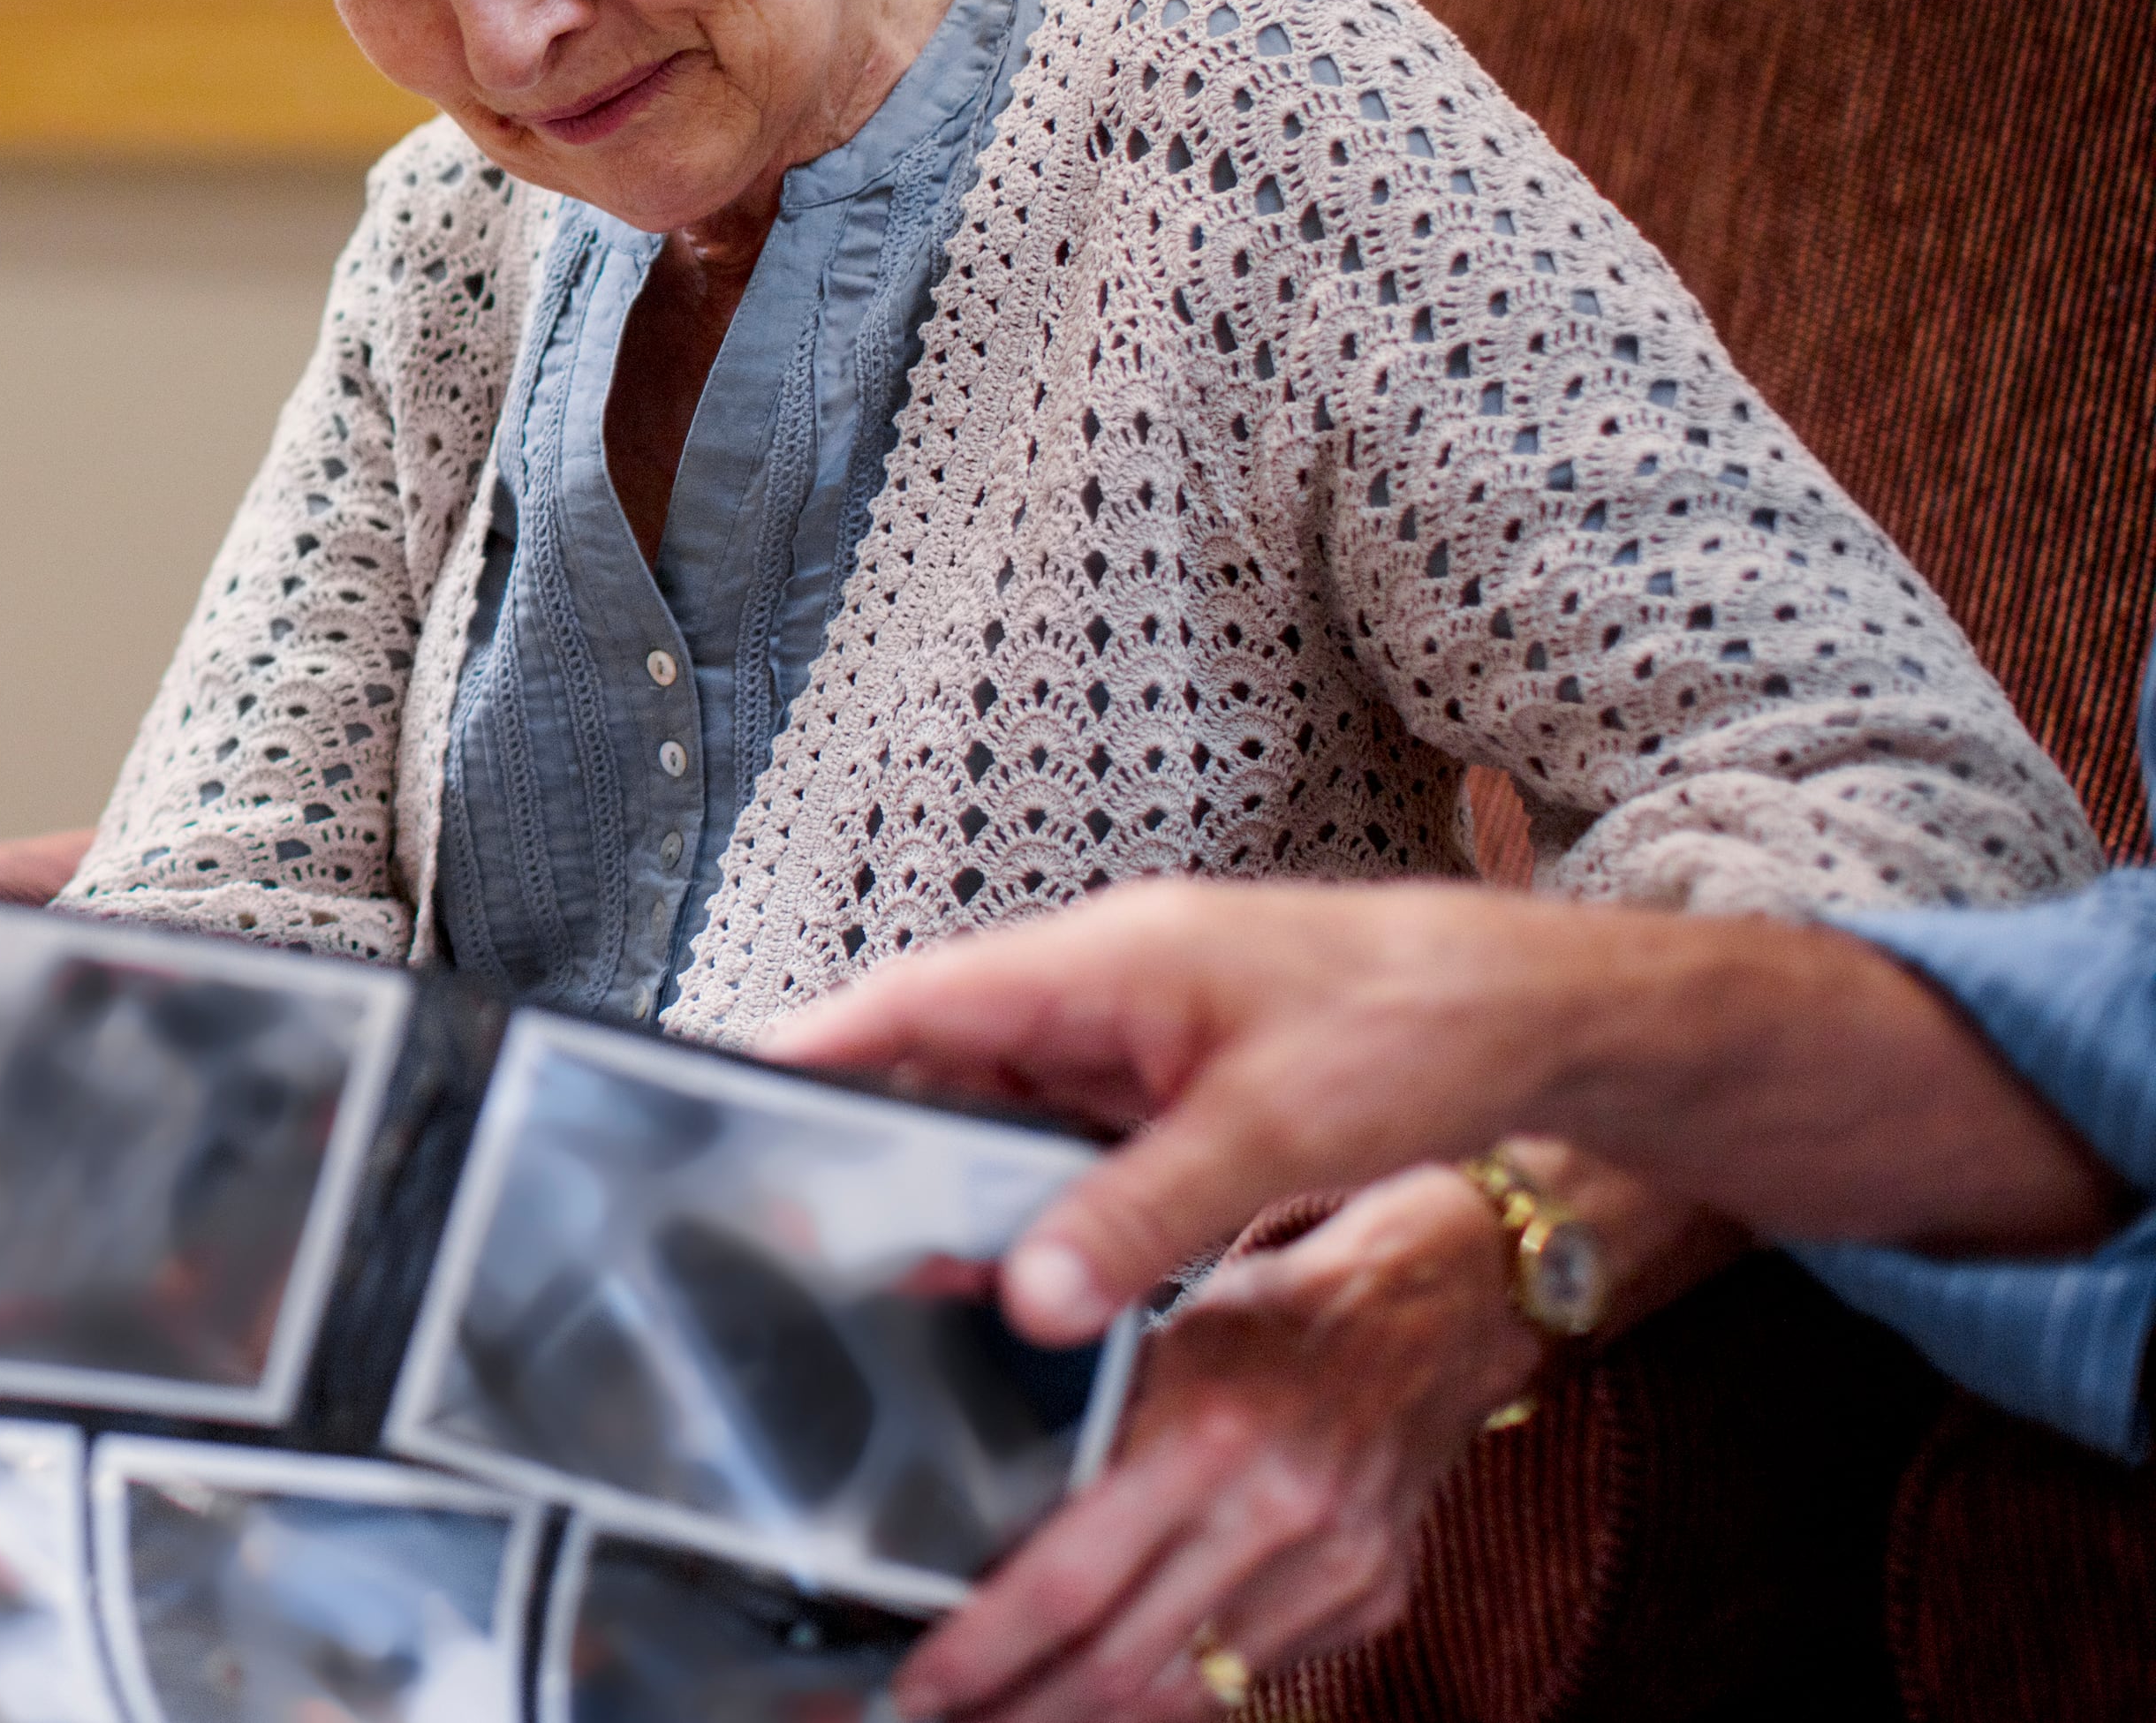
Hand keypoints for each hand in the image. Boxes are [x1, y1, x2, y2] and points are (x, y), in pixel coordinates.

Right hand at [762, 877, 2123, 1335]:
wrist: (1539, 1011)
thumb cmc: (1418, 1026)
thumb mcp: (1274, 1131)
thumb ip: (1140, 1217)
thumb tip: (1027, 1298)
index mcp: (1102, 962)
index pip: (915, 1001)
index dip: (812, 1046)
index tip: (721, 1087)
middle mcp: (1098, 987)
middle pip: (936, 1058)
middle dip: (863, 1130)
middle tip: (782, 1211)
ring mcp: (1130, 1033)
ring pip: (996, 1105)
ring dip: (949, 1172)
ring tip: (879, 1255)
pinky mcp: (1166, 1080)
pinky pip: (1060, 1137)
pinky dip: (1025, 1193)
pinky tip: (1011, 1263)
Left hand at [894, 1169, 1537, 1722]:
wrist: (1434, 1315)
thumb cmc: (1278, 1311)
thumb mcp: (1160, 1323)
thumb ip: (1065, 1386)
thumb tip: (927, 1361)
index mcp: (1208, 1437)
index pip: (1070, 1581)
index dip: (985, 1649)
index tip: (919, 1683)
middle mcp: (1277, 1518)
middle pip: (1121, 1667)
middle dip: (1019, 1713)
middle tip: (940, 1721)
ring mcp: (1334, 1573)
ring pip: (1187, 1697)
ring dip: (1088, 1721)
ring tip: (1011, 1716)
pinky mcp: (1369, 1603)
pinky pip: (1251, 1677)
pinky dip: (1174, 1693)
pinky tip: (1112, 1690)